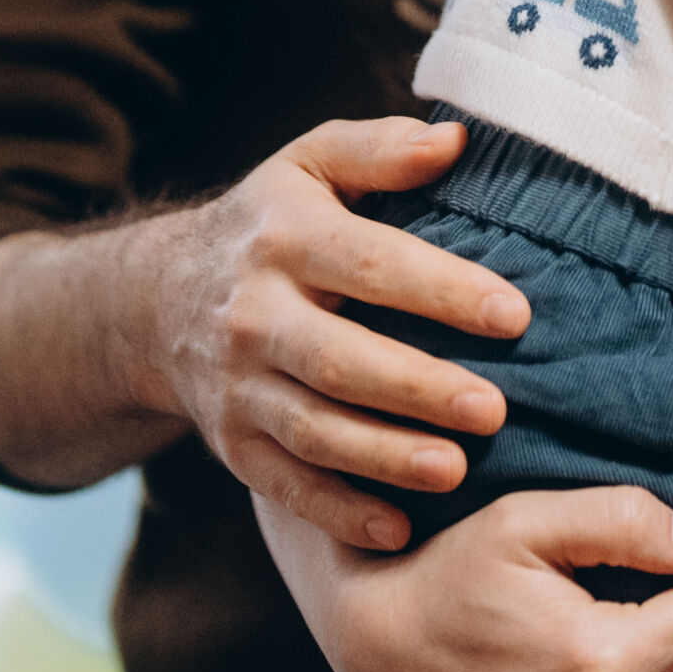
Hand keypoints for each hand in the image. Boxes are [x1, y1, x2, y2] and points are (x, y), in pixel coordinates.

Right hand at [137, 116, 529, 547]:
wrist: (158, 301)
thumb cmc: (269, 223)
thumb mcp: (311, 163)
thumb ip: (380, 150)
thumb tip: (455, 142)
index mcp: (284, 238)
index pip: (371, 264)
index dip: (442, 290)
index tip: (515, 315)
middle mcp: (254, 315)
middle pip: (340, 360)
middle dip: (419, 389)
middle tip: (495, 411)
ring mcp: (238, 388)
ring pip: (314, 430)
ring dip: (385, 457)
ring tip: (456, 472)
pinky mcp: (232, 446)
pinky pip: (286, 486)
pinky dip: (338, 511)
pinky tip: (398, 530)